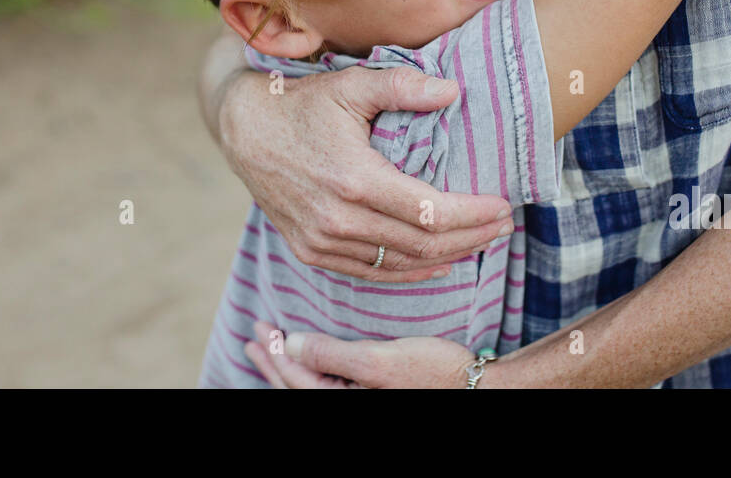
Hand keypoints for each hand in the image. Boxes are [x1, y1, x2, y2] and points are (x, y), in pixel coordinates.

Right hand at [214, 62, 513, 281]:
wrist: (244, 130)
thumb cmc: (303, 103)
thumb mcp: (352, 85)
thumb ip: (402, 86)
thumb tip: (453, 90)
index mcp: (353, 179)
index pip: (430, 212)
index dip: (473, 214)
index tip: (503, 207)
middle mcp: (337, 219)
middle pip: (422, 244)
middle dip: (471, 237)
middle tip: (504, 225)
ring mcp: (322, 241)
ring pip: (400, 265)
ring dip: (447, 257)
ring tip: (482, 241)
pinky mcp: (311, 251)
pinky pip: (370, 273)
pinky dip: (410, 272)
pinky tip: (438, 263)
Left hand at [245, 321, 475, 388]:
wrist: (476, 386)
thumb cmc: (433, 373)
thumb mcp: (379, 360)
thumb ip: (331, 354)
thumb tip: (289, 343)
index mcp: (343, 403)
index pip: (294, 379)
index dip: (274, 351)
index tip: (260, 325)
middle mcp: (348, 405)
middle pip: (297, 388)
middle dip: (272, 362)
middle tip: (254, 336)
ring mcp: (360, 401)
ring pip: (310, 388)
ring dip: (288, 367)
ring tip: (271, 349)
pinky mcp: (372, 395)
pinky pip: (327, 387)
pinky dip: (311, 372)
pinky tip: (310, 359)